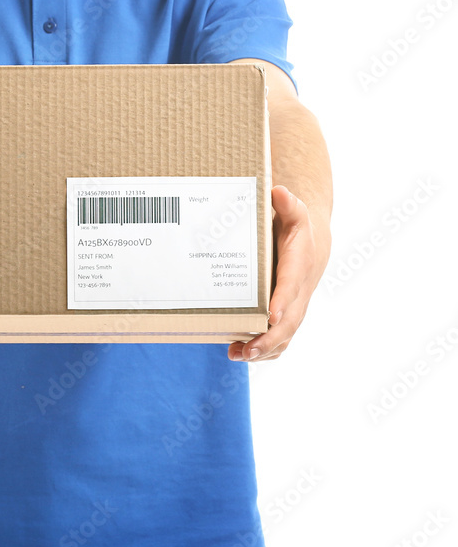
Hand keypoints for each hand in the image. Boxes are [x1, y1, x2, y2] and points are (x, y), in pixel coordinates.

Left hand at [228, 185, 326, 362]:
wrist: (309, 245)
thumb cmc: (295, 227)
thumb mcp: (293, 211)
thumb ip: (287, 204)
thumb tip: (278, 191)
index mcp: (300, 266)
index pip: (292, 286)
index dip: (283, 301)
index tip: (271, 314)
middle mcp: (299, 293)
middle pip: (289, 321)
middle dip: (269, 337)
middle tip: (247, 348)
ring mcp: (294, 308)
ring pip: (284, 336)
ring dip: (263, 350)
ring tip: (238, 354)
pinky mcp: (285, 317)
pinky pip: (279, 339)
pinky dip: (264, 351)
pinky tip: (240, 352)